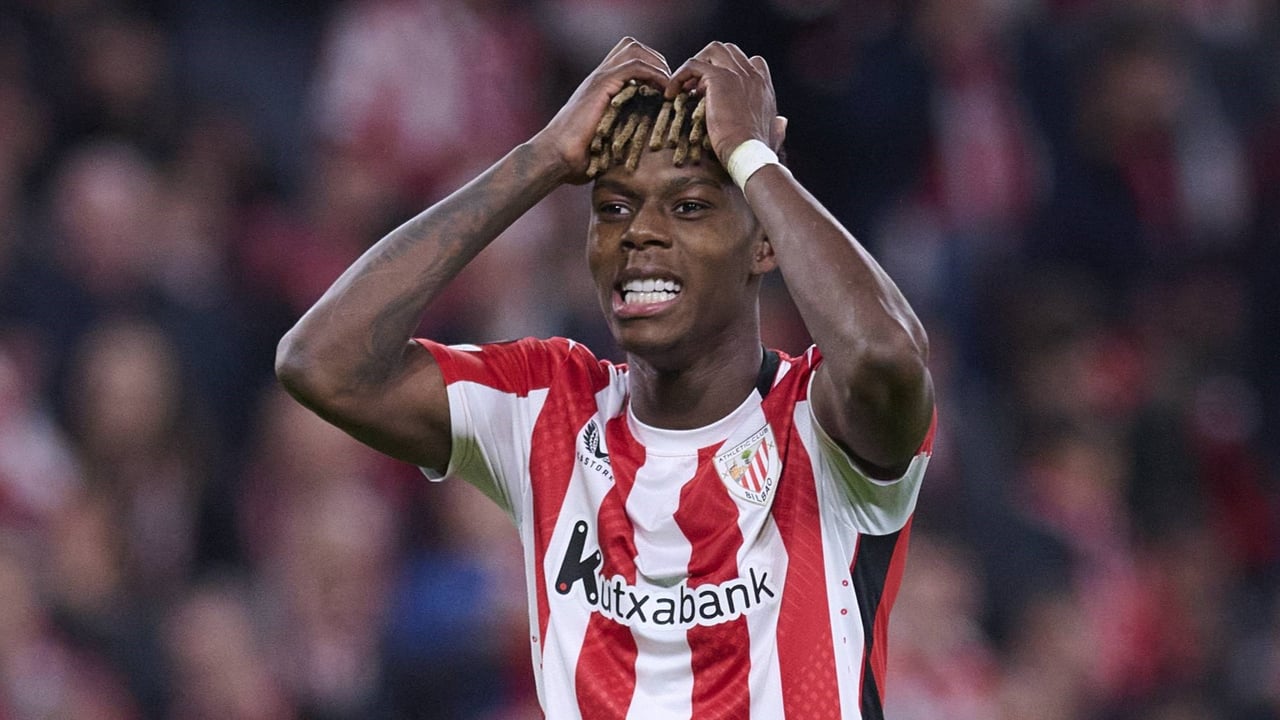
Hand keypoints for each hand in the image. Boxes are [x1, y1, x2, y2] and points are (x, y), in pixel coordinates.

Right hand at [533, 37, 670, 183]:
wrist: (555, 156)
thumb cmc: (578, 158)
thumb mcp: (607, 142)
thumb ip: (621, 135)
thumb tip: (642, 156)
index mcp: (600, 86)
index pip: (627, 58)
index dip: (650, 68)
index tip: (665, 91)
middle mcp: (599, 77)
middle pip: (632, 47)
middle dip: (657, 62)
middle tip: (668, 87)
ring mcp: (599, 78)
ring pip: (635, 50)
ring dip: (657, 65)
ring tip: (668, 89)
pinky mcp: (601, 85)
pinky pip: (635, 67)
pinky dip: (655, 75)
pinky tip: (664, 94)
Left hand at [667, 42, 786, 163]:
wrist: (749, 153)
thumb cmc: (758, 152)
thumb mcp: (773, 135)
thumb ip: (777, 126)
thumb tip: (782, 122)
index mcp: (764, 86)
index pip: (751, 61)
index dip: (730, 70)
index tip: (714, 91)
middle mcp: (753, 75)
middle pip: (728, 51)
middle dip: (709, 63)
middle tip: (694, 88)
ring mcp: (736, 74)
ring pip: (712, 50)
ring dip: (696, 64)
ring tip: (684, 88)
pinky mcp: (719, 78)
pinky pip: (693, 64)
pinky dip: (679, 75)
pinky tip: (672, 93)